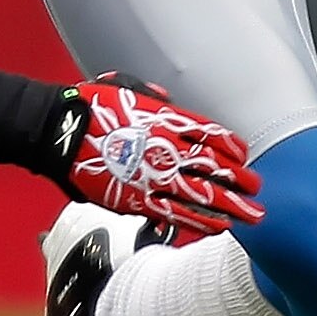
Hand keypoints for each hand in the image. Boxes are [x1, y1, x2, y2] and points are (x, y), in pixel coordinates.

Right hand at [60, 76, 262, 238]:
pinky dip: (200, 222)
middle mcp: (166, 149)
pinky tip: (218, 228)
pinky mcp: (137, 200)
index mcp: (165, 120)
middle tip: (259, 190)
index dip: (232, 147)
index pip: (211, 134)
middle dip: (240, 180)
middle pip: (215, 167)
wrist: (58, 134)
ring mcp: (154, 177)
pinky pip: (176, 214)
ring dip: (231, 206)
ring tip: (252, 216)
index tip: (244, 156)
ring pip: (202, 195)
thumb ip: (151, 96)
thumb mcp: (124, 87)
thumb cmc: (88, 107)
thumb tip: (167, 101)